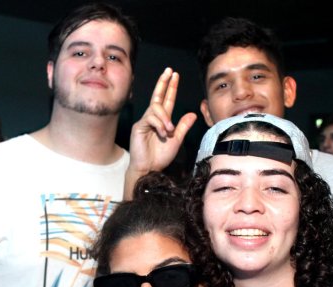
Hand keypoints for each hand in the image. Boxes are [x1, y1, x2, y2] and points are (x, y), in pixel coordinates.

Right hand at [125, 68, 196, 197]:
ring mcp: (145, 122)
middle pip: (158, 96)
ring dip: (165, 118)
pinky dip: (159, 124)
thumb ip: (183, 127)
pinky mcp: (139, 127)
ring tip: (169, 130)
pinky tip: (163, 133)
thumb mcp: (176, 140)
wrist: (149, 169)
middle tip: (170, 71)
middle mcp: (153, 118)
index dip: (171, 87)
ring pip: (156, 108)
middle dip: (163, 83)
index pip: (167, 100)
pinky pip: (150, 118)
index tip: (175, 75)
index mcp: (162, 120)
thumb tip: (193, 114)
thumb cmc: (160, 157)